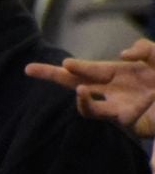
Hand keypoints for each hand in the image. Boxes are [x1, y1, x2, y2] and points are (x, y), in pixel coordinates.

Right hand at [25, 41, 154, 137]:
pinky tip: (140, 99)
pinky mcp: (130, 123)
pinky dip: (130, 107)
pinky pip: (121, 117)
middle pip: (75, 84)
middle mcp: (112, 90)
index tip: (65, 64)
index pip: (87, 68)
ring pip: (89, 108)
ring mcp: (119, 108)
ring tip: (81, 90)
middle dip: (53, 76)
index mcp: (117, 73)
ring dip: (83, 101)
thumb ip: (146, 49)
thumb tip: (122, 54)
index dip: (74, 66)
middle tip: (30, 69)